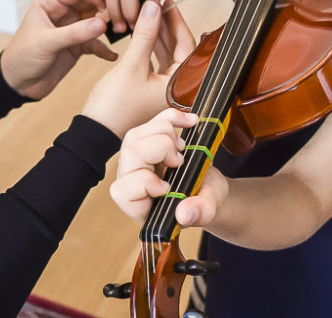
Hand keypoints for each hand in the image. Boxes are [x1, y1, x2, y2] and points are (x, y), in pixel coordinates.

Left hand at [0, 0, 116, 99]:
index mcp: (49, 2)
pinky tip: (112, 55)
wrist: (17, 84)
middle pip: (91, 4)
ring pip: (95, 22)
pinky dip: (103, 48)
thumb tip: (101, 23)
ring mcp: (71, 28)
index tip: (113, 4)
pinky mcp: (76, 45)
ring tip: (121, 32)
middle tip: (120, 20)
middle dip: (106, 11)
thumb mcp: (46, 43)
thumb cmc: (21, 57)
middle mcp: (62, 12)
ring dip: (108, 28)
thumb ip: (74, 33)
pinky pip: (94, 43)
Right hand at [80, 0, 194, 137]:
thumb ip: (144, 35)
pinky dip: (150, 47)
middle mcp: (176, 89)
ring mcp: (163, 89)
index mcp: (180, 87)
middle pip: (178, 49)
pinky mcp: (150, 89)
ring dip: (158, 35)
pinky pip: (156, 62)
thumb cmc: (115, 106)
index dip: (177, 22)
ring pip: (166, 55)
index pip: (186, 46)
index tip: (168, 4)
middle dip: (167, 27)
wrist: (96, 129)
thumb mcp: (131, 65)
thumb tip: (153, 8)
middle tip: (158, 6)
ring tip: (149, 15)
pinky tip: (141, 33)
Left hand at [110, 107, 229, 227]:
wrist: (208, 187)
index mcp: (140, 205)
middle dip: (159, 149)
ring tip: (184, 146)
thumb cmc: (203, 201)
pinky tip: (189, 122)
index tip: (168, 187)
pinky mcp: (147, 141)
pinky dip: (171, 118)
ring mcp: (136, 160)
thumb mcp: (209, 208)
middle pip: (130, 155)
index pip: (122, 192)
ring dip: (163, 132)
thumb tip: (185, 214)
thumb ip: (201, 212)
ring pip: (134, 136)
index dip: (144, 183)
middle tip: (181, 160)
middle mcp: (132, 180)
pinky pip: (149, 122)